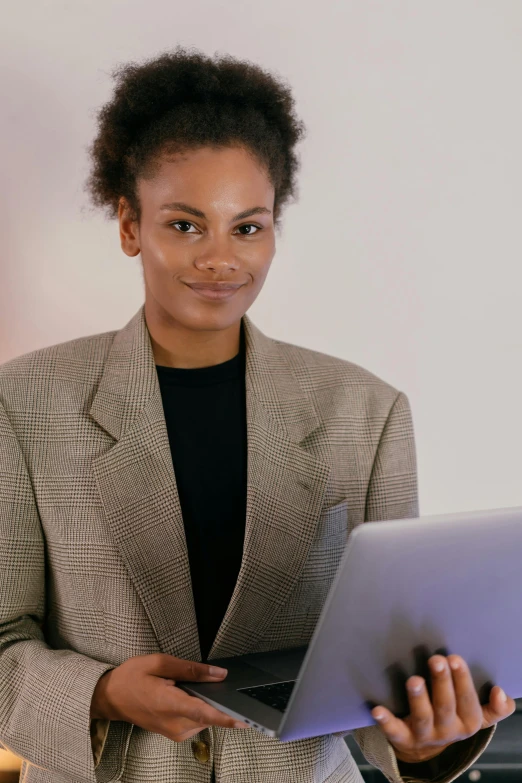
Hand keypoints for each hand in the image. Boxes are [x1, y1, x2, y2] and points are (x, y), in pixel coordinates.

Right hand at [90, 653, 249, 742]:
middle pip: (208, 717)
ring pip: (203, 720)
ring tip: (188, 686)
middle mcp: (174, 724)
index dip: (227, 717)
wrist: (110, 697)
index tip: (246, 719)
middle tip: (212, 681)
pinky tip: (187, 695)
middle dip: (217, 701)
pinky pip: (195, 722)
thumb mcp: (160, 663)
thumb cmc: (132, 677)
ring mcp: (174, 732)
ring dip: (205, 705)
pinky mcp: (174, 734)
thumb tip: (218, 674)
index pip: (205, 714)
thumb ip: (191, 669)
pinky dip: (198, 710)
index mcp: (170, 704)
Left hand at [370, 654, 515, 763]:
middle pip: (446, 706)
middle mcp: (448, 730)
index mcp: (468, 722)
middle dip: (442, 682)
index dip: (462, 681)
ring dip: (418, 698)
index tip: (456, 658)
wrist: (428, 747)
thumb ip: (495, 707)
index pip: (468, 701)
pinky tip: (378, 709)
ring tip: (414, 680)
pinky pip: (395, 731)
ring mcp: (425, 735)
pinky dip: (386, 721)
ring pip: (423, 717)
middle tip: (436, 659)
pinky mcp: (404, 738)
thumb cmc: (454, 715)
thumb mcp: (476, 713)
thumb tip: (501, 693)